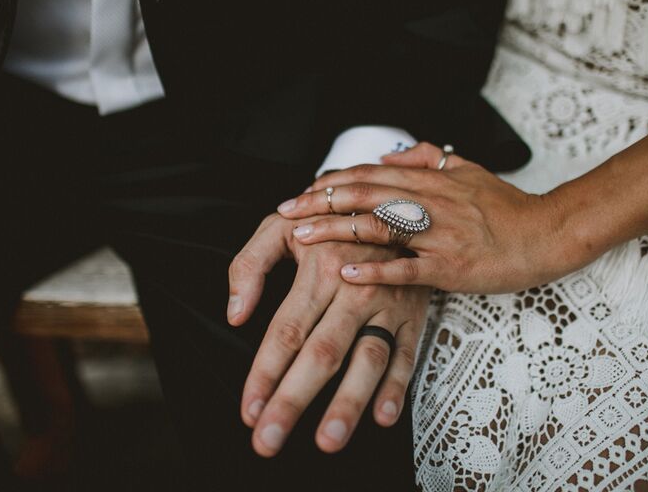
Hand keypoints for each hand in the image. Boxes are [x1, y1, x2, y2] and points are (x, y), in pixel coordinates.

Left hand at [228, 213, 429, 456]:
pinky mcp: (412, 314)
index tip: (248, 411)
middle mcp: (355, 289)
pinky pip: (408, 354)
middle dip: (292, 400)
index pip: (286, 331)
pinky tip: (382, 417)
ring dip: (348, 402)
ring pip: (368, 358)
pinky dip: (397, 386)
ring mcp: (388, 303)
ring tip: (327, 440)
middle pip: (321, 352)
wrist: (390, 204)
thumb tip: (236, 315)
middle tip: (268, 442)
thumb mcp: (280, 225)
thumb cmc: (327, 220)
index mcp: (321, 268)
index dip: (264, 373)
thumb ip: (249, 265)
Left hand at [276, 142, 579, 293]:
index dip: (333, 182)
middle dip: (320, 202)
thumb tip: (390, 153)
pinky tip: (347, 272)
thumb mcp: (468, 170)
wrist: (546, 233)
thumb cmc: (507, 206)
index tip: (302, 191)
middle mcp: (430, 203)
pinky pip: (407, 267)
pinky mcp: (450, 266)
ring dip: (336, 230)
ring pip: (378, 227)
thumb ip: (429, 158)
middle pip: (364, 196)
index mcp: (430, 181)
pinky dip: (376, 269)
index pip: (370, 176)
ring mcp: (438, 234)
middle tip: (285, 211)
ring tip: (301, 237)